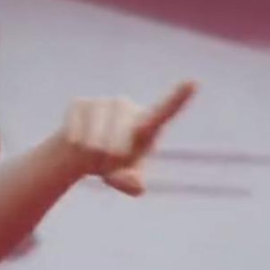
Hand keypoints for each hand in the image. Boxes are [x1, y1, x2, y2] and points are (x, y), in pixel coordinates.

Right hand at [64, 81, 196, 195]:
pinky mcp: (80, 103)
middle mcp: (126, 106)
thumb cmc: (113, 164)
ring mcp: (102, 102)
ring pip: (94, 142)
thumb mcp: (124, 179)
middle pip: (116, 145)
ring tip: (93, 154)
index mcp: (146, 123)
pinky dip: (75, 147)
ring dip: (91, 157)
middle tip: (107, 162)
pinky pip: (76, 135)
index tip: (193, 83)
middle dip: (109, 161)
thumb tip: (136, 186)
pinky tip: (78, 143)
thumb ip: (132, 184)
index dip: (178, 99)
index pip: (164, 112)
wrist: (82, 149)